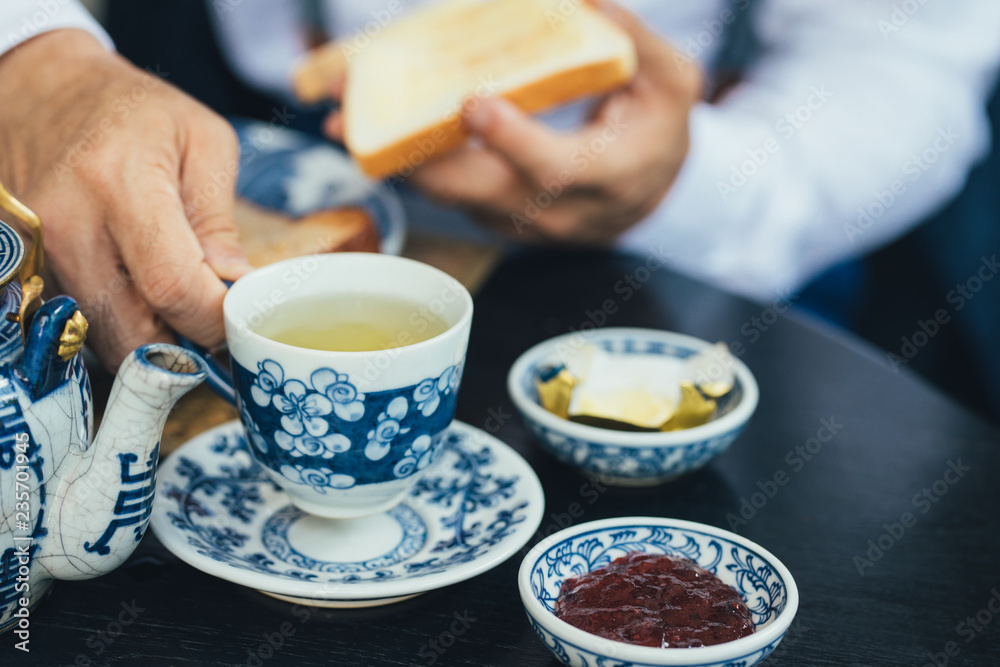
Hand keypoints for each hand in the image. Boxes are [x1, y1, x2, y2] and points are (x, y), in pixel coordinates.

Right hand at [0, 30, 251, 369]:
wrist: (47, 91)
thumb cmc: (138, 112)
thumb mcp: (204, 143)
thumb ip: (219, 220)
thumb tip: (233, 286)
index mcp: (121, 184)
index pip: (172, 286)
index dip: (214, 318)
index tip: (239, 317)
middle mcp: (68, 225)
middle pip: (132, 331)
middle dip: (184, 345)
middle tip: (213, 323)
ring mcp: (37, 252)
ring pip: (102, 339)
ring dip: (150, 340)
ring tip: (180, 306)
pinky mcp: (25, 269)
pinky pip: (79, 323)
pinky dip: (118, 325)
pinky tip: (141, 297)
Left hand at [325, 1, 701, 243]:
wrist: (649, 196)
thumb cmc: (658, 133)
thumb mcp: (671, 84)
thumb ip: (637, 42)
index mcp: (605, 178)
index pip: (556, 170)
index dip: (515, 143)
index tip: (475, 104)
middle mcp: (555, 212)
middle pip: (479, 194)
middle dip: (415, 158)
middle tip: (357, 121)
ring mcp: (521, 221)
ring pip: (452, 198)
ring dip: (394, 161)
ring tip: (340, 121)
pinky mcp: (496, 217)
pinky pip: (447, 193)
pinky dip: (407, 162)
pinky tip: (367, 129)